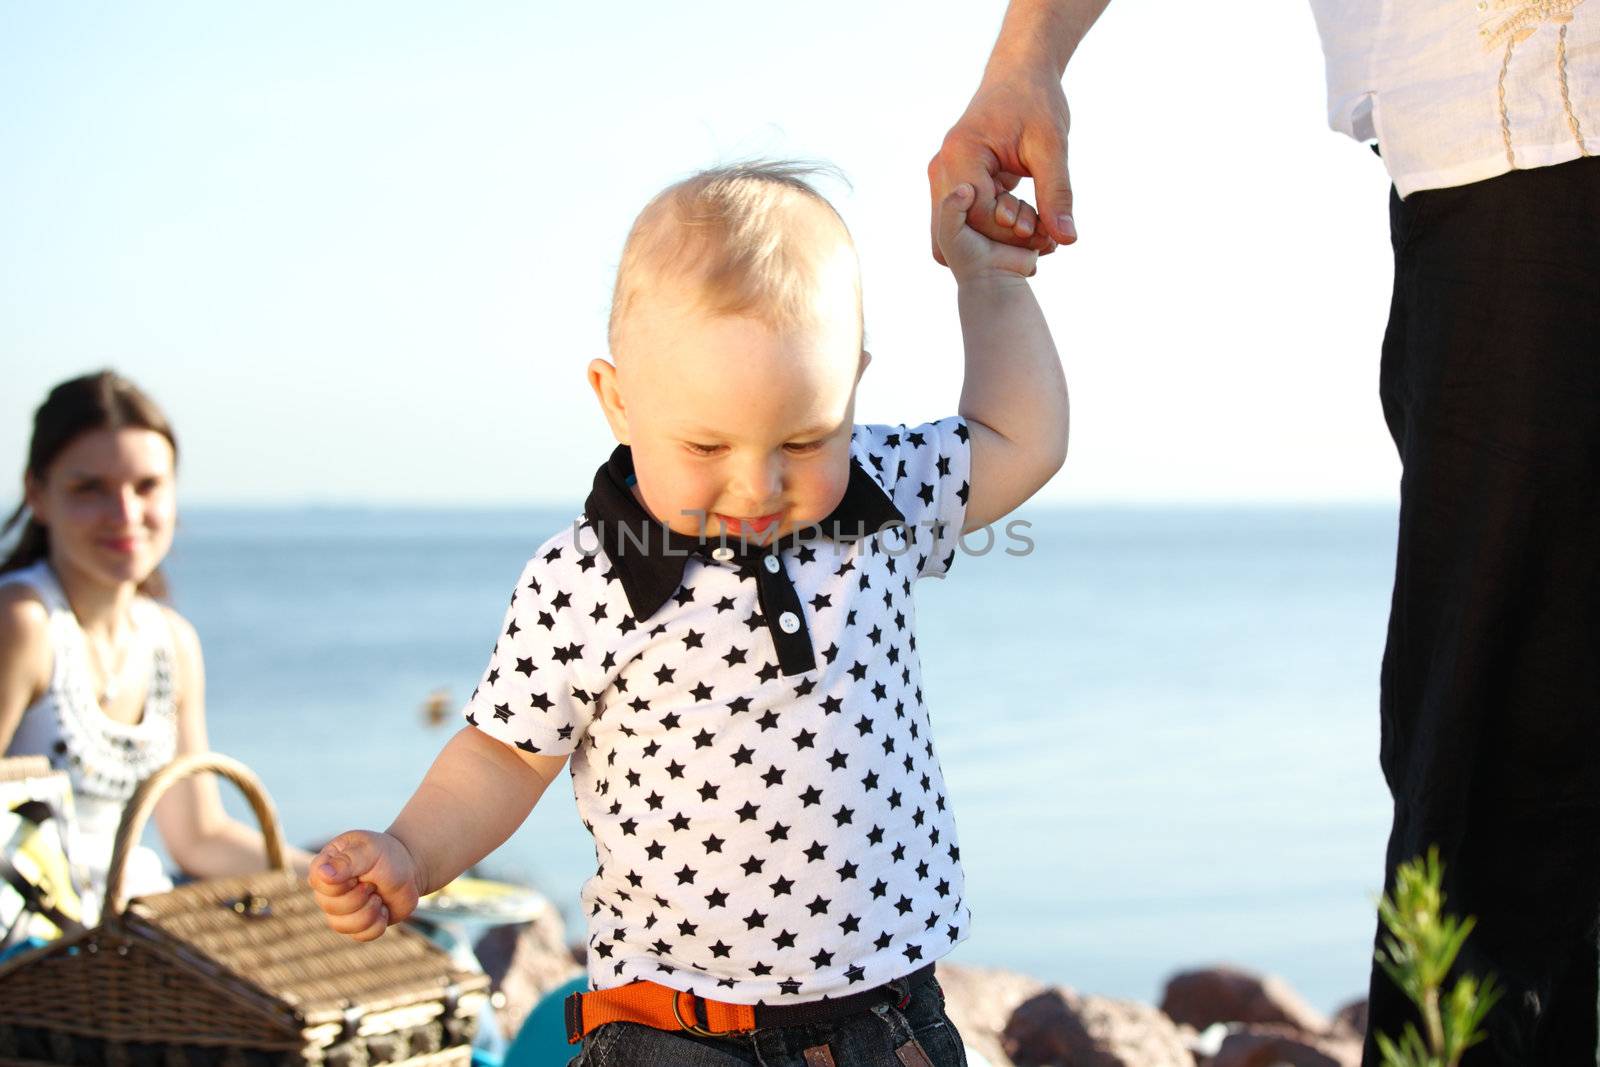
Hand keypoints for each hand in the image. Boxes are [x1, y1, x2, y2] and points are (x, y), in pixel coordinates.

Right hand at [308, 830, 423, 941]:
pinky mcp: (355, 925)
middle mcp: (326, 890)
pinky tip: (383, 909)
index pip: (319, 882)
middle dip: (360, 896)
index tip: (361, 872)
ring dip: (369, 911)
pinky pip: (360, 936)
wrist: (409, 870)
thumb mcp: (370, 851)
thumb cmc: (386, 855)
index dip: (343, 882)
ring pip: (342, 926)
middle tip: (373, 883)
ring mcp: (339, 910)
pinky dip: (378, 923)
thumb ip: (347, 861)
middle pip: (330, 906)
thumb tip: (322, 874)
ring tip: (378, 896)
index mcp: (324, 866)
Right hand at [928, 65, 1074, 264]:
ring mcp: (945, 177)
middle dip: (1004, 239)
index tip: (1044, 233)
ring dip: (998, 238)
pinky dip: (996, 227)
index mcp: (960, 154)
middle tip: (1046, 240)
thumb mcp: (1050, 146)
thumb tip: (1067, 239)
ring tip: (1039, 231)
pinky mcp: (955, 183)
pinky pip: (969, 219)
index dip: (1011, 232)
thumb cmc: (1035, 100)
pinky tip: (1028, 222)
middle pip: (963, 227)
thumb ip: (1056, 193)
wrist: (1019, 72)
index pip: (978, 214)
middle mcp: (943, 168)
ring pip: (961, 229)